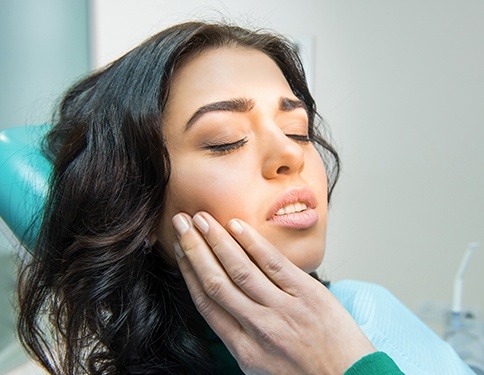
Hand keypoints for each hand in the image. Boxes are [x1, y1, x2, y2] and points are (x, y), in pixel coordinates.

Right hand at [172, 212, 374, 374]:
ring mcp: (283, 310)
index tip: (180, 251)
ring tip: (202, 218)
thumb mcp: (263, 367)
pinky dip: (252, 243)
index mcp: (244, 350)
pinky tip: (237, 226)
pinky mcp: (307, 294)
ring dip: (217, 241)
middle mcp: (258, 328)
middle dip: (195, 249)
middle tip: (181, 223)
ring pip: (240, 269)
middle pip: (216, 281)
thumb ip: (241, 337)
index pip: (207, 304)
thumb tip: (225, 304)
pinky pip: (273, 264)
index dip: (189, 273)